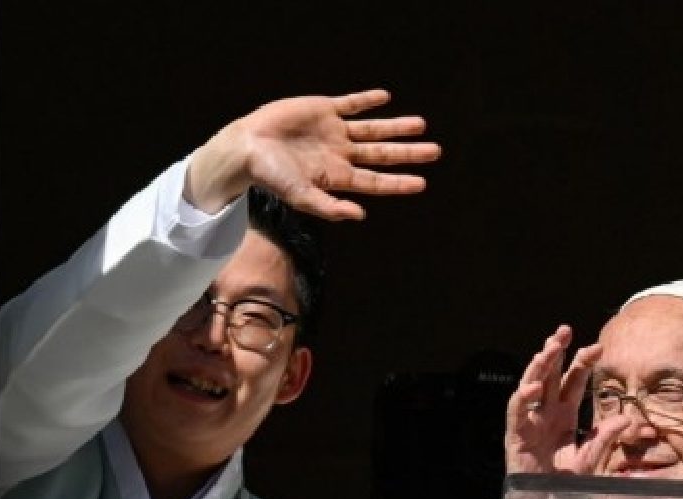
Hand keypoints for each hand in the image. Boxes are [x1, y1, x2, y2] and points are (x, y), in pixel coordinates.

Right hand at [185, 89, 440, 219]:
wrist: (246, 147)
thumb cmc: (271, 176)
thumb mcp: (301, 196)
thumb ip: (330, 207)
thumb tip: (362, 216)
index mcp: (339, 176)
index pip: (377, 181)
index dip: (399, 182)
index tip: (423, 183)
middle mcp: (341, 154)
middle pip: (383, 154)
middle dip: (409, 153)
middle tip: (436, 151)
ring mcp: (333, 131)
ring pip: (372, 129)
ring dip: (396, 127)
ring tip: (421, 125)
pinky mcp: (322, 109)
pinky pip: (350, 104)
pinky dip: (366, 101)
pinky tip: (384, 98)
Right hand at [498, 326, 625, 498]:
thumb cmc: (566, 489)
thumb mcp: (591, 462)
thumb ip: (605, 440)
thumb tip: (627, 419)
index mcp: (564, 418)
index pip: (573, 382)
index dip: (583, 364)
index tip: (599, 347)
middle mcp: (545, 416)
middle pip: (549, 377)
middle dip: (555, 353)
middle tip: (564, 331)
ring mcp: (529, 426)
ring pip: (530, 388)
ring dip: (537, 368)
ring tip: (547, 350)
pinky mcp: (516, 440)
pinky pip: (516, 415)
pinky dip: (521, 400)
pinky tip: (532, 387)